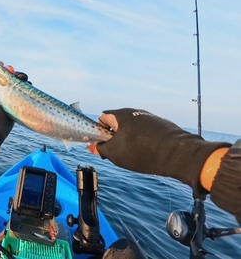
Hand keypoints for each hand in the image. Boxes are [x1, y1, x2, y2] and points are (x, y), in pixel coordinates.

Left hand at [0, 61, 28, 158]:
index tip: (0, 64)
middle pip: (6, 77)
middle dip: (10, 71)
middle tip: (11, 71)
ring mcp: (5, 100)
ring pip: (15, 85)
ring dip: (20, 78)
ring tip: (21, 78)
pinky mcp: (13, 108)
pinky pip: (21, 96)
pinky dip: (26, 89)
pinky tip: (28, 85)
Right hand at [88, 108, 230, 194]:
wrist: (177, 154)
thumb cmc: (141, 152)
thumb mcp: (114, 153)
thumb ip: (100, 148)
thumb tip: (92, 146)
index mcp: (121, 114)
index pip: (103, 119)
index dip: (100, 133)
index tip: (104, 146)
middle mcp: (135, 112)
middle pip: (118, 124)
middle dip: (115, 138)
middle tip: (118, 153)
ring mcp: (149, 118)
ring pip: (132, 129)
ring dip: (129, 141)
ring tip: (134, 156)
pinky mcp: (162, 125)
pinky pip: (146, 133)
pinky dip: (143, 142)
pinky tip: (148, 154)